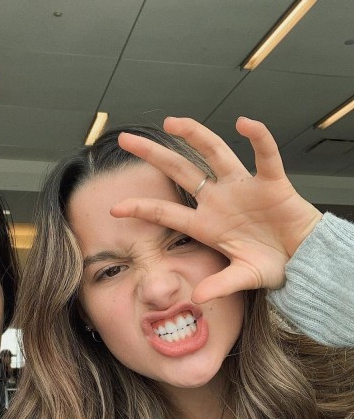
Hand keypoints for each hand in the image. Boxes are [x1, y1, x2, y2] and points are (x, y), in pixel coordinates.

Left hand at [112, 117, 321, 302]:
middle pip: (180, 170)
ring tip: (171, 121)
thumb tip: (198, 297)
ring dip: (194, 135)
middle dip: (153, 155)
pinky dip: (258, 139)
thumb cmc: (272, 265)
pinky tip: (244, 124)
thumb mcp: (242, 277)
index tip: (114, 208)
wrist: (303, 258)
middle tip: (126, 139)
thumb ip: (221, 285)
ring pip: (214, 153)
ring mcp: (243, 188)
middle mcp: (219, 200)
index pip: (166, 212)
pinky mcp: (271, 182)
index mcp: (206, 224)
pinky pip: (265, 155)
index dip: (141, 208)